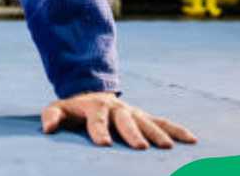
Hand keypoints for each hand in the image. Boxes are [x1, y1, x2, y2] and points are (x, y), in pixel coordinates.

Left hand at [41, 92, 196, 148]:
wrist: (91, 92)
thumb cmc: (74, 108)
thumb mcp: (59, 108)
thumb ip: (52, 116)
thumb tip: (47, 128)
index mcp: (95, 107)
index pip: (96, 120)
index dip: (99, 131)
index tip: (104, 144)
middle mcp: (116, 109)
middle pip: (125, 121)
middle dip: (133, 133)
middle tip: (141, 147)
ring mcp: (133, 112)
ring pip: (147, 121)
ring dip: (158, 133)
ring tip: (168, 147)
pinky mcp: (144, 116)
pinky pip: (163, 121)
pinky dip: (177, 129)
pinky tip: (192, 140)